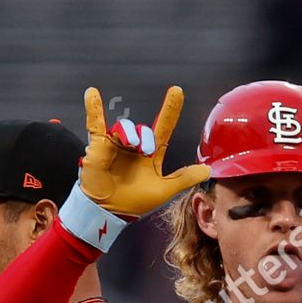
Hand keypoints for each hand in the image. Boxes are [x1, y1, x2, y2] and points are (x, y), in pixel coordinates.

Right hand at [79, 85, 209, 218]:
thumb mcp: (163, 190)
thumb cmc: (134, 202)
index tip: (177, 91)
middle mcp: (134, 147)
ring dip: (130, 133)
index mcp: (150, 155)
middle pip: (144, 130)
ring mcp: (116, 144)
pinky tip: (92, 93)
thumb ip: (184, 178)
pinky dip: (93, 109)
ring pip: (125, 127)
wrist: (109, 211)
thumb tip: (208, 170)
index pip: (163, 128)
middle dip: (146, 137)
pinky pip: (95, 123)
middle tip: (145, 151)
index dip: (170, 110)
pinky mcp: (99, 144)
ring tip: (130, 145)